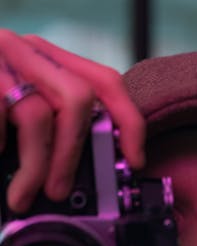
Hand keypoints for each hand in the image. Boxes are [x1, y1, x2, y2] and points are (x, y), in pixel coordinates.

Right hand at [0, 30, 145, 212]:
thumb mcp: (14, 99)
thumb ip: (46, 123)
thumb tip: (76, 171)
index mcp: (45, 57)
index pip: (105, 80)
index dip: (129, 121)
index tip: (134, 159)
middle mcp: (25, 49)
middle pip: (80, 98)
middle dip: (75, 154)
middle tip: (61, 191)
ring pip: (39, 114)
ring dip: (38, 166)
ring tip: (24, 196)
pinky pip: (0, 116)